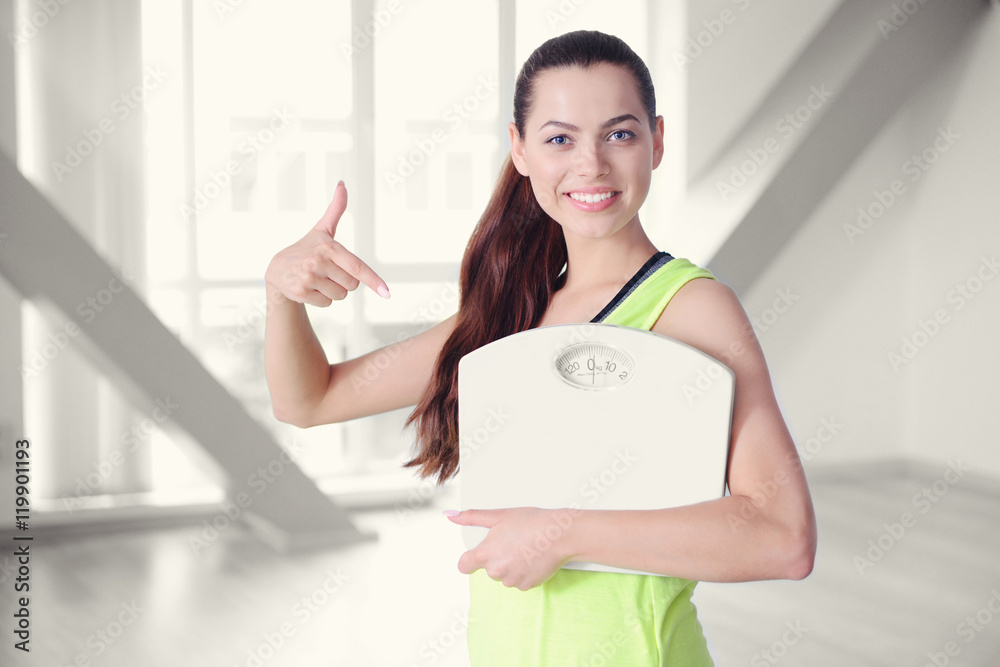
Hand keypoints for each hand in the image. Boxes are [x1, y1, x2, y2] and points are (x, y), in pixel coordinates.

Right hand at [264, 181, 389, 306]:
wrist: (277, 269)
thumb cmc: (306, 248)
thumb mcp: (322, 230)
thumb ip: (335, 210)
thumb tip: (342, 184)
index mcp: (328, 247)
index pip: (356, 267)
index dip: (373, 280)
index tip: (386, 292)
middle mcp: (318, 262)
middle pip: (351, 285)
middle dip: (344, 282)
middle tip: (328, 273)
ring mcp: (308, 278)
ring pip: (340, 296)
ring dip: (333, 292)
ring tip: (318, 280)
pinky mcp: (301, 292)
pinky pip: (327, 304)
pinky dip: (321, 299)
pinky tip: (309, 289)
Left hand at [445, 507, 577, 590]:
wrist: (558, 534)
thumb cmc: (531, 522)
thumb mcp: (498, 516)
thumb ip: (471, 517)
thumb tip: (450, 516)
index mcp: (485, 554)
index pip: (464, 565)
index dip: (469, 559)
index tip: (477, 554)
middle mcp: (495, 571)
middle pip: (488, 568)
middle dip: (497, 557)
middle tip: (513, 542)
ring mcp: (511, 580)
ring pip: (504, 575)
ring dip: (511, 565)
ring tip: (525, 548)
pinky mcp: (525, 586)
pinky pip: (518, 581)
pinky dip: (524, 572)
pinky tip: (532, 559)